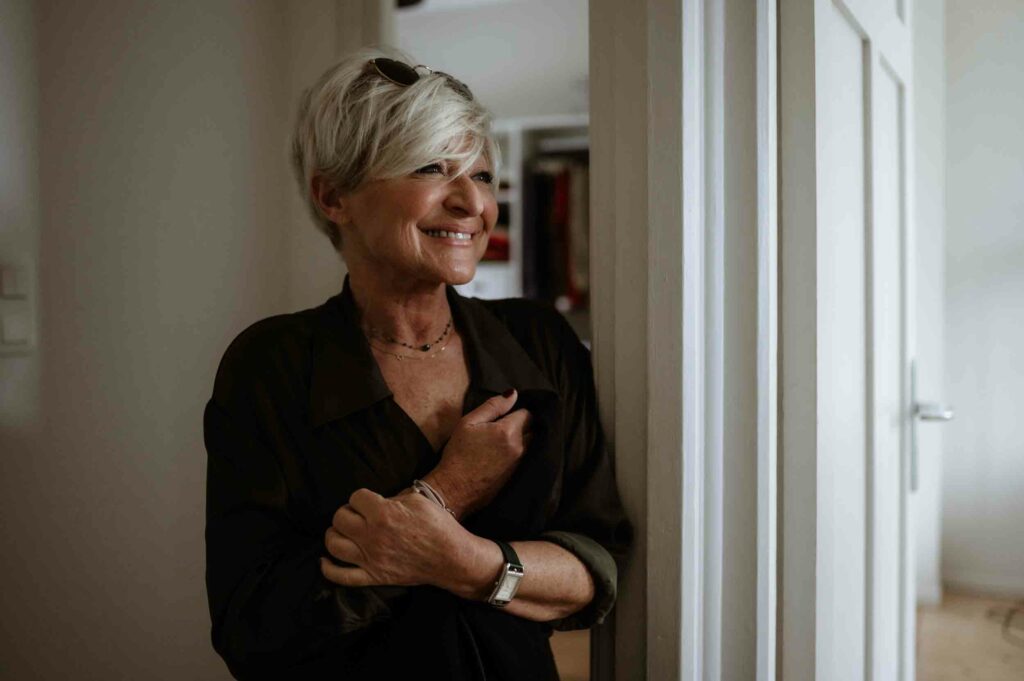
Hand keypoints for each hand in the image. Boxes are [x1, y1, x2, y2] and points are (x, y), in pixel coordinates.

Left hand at [320, 488, 481, 590]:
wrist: (451, 557)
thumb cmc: (438, 526)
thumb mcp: (417, 500)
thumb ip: (391, 499)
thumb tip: (375, 503)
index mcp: (383, 514)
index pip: (355, 497)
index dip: (362, 497)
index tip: (369, 501)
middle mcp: (372, 536)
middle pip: (339, 518)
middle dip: (346, 512)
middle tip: (357, 514)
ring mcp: (371, 558)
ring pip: (334, 545)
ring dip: (334, 534)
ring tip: (344, 531)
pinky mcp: (374, 576)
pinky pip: (341, 577)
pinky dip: (328, 568)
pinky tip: (325, 559)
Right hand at [424, 390, 532, 518]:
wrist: (454, 490)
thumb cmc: (458, 454)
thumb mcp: (469, 423)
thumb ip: (493, 406)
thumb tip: (513, 394)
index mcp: (508, 431)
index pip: (527, 413)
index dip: (518, 410)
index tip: (507, 413)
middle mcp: (520, 447)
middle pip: (533, 428)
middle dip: (525, 424)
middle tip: (507, 424)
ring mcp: (521, 463)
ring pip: (532, 443)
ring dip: (525, 438)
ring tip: (506, 439)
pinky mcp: (518, 476)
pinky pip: (527, 457)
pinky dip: (522, 452)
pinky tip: (505, 454)